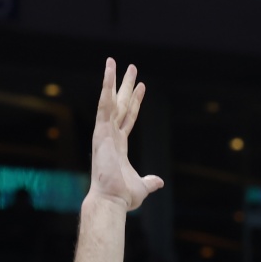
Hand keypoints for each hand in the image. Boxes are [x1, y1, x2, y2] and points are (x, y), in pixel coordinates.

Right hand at [87, 59, 164, 211]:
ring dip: (113, 80)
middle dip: (126, 86)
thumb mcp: (142, 187)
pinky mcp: (101, 131)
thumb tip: (159, 182)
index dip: (135, 102)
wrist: (111, 200)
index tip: (141, 87)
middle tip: (131, 67)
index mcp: (119, 145)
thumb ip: (150, 181)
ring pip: (110, 100)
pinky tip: (109, 71)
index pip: (129, 118)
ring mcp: (104, 132)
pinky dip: (106, 87)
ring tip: (115, 61)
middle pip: (120, 105)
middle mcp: (110, 135)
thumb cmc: (122, 196)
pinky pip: (104, 104)